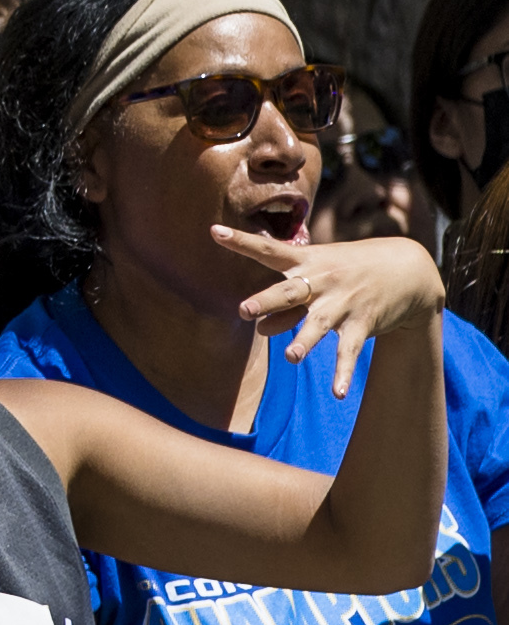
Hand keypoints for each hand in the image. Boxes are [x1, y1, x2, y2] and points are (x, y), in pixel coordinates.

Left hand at [225, 229, 442, 398]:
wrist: (409, 270)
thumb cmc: (348, 272)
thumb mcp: (317, 278)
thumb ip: (285, 305)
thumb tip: (259, 328)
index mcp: (306, 262)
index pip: (268, 250)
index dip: (242, 241)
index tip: (215, 231)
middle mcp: (322, 281)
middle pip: (290, 291)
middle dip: (268, 301)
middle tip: (245, 310)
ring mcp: (343, 302)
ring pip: (320, 323)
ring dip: (305, 339)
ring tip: (291, 356)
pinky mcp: (363, 322)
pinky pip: (348, 350)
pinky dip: (343, 372)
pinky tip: (337, 393)